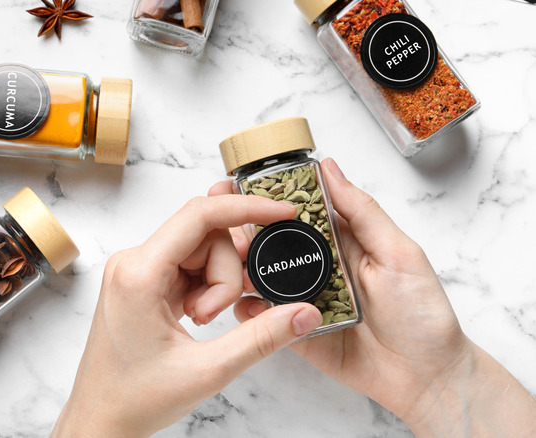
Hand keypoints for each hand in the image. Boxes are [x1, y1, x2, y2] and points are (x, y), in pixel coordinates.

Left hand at [51, 195, 323, 437]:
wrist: (101, 419)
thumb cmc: (134, 398)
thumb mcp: (209, 370)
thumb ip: (261, 338)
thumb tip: (302, 313)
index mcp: (138, 273)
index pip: (199, 215)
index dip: (246, 208)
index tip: (282, 212)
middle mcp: (132, 262)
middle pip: (205, 236)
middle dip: (226, 274)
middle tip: (214, 317)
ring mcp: (137, 271)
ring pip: (201, 252)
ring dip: (216, 285)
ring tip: (201, 324)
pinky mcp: (144, 282)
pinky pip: (189, 266)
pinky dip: (205, 289)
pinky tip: (199, 318)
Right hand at [225, 158, 535, 435]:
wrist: (426, 378)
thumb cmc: (423, 315)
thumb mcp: (399, 253)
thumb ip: (362, 212)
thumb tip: (330, 168)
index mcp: (340, 241)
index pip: (296, 212)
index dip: (266, 199)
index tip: (238, 185)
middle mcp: (317, 267)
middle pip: (270, 244)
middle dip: (243, 234)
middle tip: (223, 231)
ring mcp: (304, 300)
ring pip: (260, 279)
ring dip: (240, 270)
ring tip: (227, 266)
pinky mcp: (295, 332)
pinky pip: (264, 318)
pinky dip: (249, 311)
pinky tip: (242, 304)